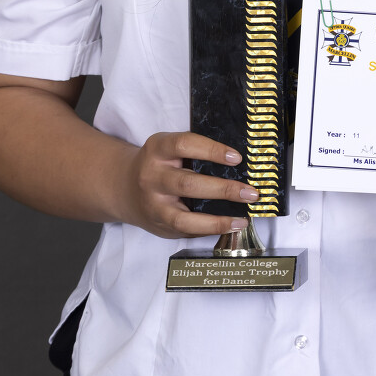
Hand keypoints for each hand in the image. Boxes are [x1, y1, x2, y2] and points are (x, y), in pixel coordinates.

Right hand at [116, 131, 256, 239]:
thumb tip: (240, 164)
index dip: (212, 150)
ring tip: (242, 218)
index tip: (237, 158)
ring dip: (217, 219)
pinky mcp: (158, 224)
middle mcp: (152, 176)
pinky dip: (210, 230)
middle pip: (187, 183)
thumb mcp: (170, 148)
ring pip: (183, 217)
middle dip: (223, 189)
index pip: (184, 145)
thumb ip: (196, 152)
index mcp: (158, 149)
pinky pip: (185, 231)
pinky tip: (230, 226)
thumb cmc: (161, 164)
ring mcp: (153, 204)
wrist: (124, 186)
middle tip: (250, 192)